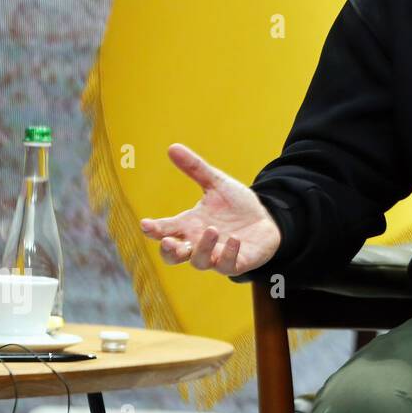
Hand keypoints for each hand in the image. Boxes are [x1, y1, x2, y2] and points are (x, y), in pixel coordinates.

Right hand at [139, 143, 281, 276]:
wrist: (266, 220)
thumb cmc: (236, 206)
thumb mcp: (217, 184)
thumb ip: (195, 169)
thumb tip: (172, 147)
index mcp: (189, 225)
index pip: (164, 231)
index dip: (153, 230)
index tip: (145, 224)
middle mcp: (198, 243)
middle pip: (173, 256)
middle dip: (169, 251)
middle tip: (169, 241)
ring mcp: (217, 255)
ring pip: (200, 262)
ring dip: (203, 248)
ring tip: (211, 229)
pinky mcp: (237, 262)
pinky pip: (228, 265)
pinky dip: (229, 254)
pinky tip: (234, 239)